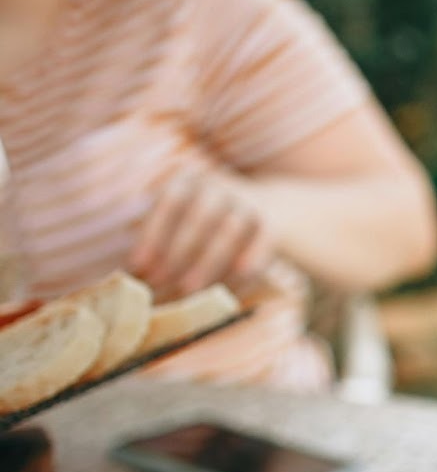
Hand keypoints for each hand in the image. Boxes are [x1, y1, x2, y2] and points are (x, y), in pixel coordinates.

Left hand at [129, 170, 272, 298]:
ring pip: (230, 229)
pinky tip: (237, 280)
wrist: (266, 208)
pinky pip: (262, 240)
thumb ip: (159, 240)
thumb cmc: (206, 223)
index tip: (138, 265)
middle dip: (178, 252)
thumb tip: (131, 274)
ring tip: (190, 289)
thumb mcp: (180, 218)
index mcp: (191, 181)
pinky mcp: (271, 221)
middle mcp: (220, 186)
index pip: (170, 203)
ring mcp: (248, 202)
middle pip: (200, 217)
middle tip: (160, 283)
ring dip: (208, 261)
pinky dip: (251, 259)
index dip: (153, 234)